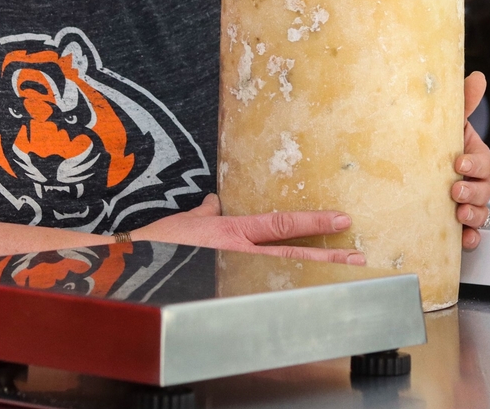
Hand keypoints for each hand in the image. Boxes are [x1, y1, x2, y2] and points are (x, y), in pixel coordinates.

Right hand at [131, 194, 365, 264]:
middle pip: (291, 251)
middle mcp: (239, 252)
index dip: (313, 222)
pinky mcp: (223, 282)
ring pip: (281, 267)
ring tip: (343, 269)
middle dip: (326, 254)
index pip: (281, 224)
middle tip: (359, 255)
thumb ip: (205, 212)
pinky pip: (258, 280)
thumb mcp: (185, 219)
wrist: (131, 263)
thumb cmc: (155, 241)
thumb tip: (215, 202)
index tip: (341, 220)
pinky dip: (279, 283)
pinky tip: (299, 288)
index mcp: (233, 232)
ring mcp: (233, 270)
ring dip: (312, 268)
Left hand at [453, 71, 489, 250]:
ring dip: (474, 215)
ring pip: (481, 212)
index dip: (474, 163)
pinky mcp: (460, 223)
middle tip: (455, 191)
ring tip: (459, 215)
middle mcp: (474, 181)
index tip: (458, 162)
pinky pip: (473, 233)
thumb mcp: (448, 123)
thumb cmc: (437, 144)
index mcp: (473, 157)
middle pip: (485, 189)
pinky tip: (464, 239)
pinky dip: (471, 238)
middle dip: (473, 192)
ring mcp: (469, 203)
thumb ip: (462, 103)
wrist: (418, 168)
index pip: (483, 161)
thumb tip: (477, 76)